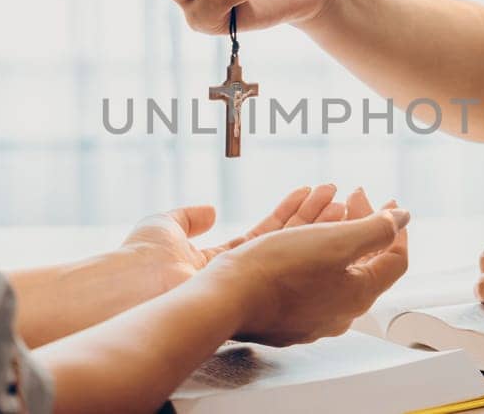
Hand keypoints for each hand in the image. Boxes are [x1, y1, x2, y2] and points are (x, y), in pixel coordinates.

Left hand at [122, 184, 346, 292]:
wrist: (136, 285)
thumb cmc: (143, 258)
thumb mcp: (166, 224)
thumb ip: (188, 216)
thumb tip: (207, 209)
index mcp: (218, 263)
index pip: (264, 235)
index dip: (289, 214)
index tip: (311, 195)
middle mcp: (242, 276)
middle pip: (288, 244)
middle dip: (315, 220)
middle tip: (343, 201)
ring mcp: (255, 285)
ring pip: (299, 252)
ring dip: (324, 226)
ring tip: (347, 203)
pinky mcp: (261, 288)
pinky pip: (296, 259)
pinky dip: (318, 238)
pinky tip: (336, 218)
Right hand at [200, 190, 409, 346]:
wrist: (224, 299)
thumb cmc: (279, 270)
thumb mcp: (336, 241)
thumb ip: (375, 228)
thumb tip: (402, 217)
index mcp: (359, 296)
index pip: (394, 260)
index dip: (395, 226)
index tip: (385, 199)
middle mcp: (338, 312)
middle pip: (363, 264)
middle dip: (362, 225)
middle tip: (354, 197)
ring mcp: (309, 315)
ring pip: (332, 268)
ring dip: (333, 233)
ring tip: (325, 205)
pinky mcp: (282, 313)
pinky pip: (305, 276)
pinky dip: (308, 249)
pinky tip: (294, 231)